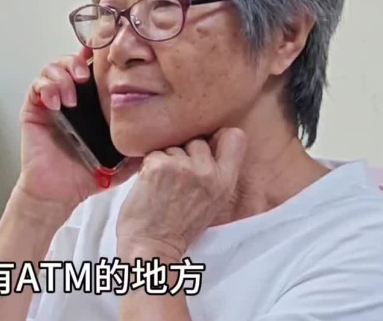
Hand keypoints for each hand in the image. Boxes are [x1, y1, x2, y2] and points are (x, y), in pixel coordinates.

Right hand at [15, 47, 142, 217]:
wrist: (59, 193)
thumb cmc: (87, 175)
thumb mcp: (123, 158)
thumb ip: (143, 145)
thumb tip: (172, 138)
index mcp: (92, 103)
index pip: (95, 68)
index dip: (98, 55)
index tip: (106, 52)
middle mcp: (71, 97)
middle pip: (72, 60)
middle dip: (79, 61)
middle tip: (86, 75)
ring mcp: (51, 102)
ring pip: (52, 68)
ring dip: (62, 74)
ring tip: (71, 94)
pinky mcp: (34, 109)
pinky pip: (36, 86)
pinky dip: (46, 87)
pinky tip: (56, 102)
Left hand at [115, 128, 247, 260]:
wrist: (151, 246)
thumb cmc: (178, 228)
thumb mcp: (211, 202)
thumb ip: (213, 175)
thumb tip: (208, 144)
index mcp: (225, 182)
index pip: (235, 137)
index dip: (217, 137)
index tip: (208, 144)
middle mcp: (208, 172)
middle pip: (196, 140)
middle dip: (184, 153)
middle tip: (174, 179)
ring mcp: (183, 167)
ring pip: (172, 146)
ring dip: (164, 160)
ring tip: (161, 186)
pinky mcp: (159, 165)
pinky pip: (152, 153)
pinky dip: (147, 166)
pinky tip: (149, 185)